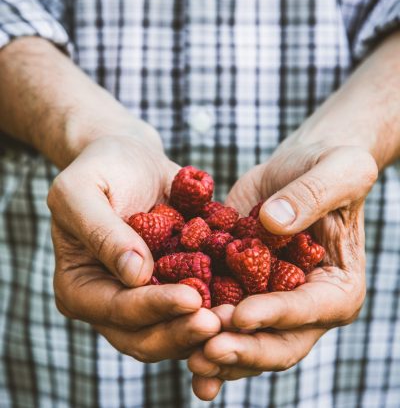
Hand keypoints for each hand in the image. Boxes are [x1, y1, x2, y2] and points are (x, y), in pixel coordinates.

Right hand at [48, 135, 219, 361]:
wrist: (132, 160)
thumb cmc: (101, 168)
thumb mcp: (82, 190)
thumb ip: (101, 231)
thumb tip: (135, 274)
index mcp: (80, 288)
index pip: (116, 310)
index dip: (154, 308)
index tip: (192, 299)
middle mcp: (111, 303)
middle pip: (145, 337)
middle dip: (184, 331)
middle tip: (222, 321)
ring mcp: (144, 299)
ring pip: (174, 331)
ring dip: (206, 329)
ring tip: (239, 315)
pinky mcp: (173, 287)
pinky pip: (196, 308)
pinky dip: (219, 307)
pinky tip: (246, 300)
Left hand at [188, 143, 377, 398]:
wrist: (300, 166)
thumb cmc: (330, 165)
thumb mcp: (337, 172)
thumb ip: (311, 197)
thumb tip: (273, 223)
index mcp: (338, 287)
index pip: (309, 309)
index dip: (275, 316)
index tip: (240, 315)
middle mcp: (305, 305)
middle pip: (277, 342)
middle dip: (241, 349)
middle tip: (205, 351)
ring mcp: (270, 299)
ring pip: (244, 337)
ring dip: (216, 351)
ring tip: (189, 359)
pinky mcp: (240, 284)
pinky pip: (219, 309)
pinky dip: (197, 324)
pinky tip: (171, 330)